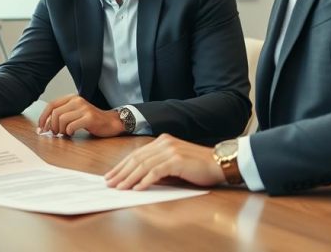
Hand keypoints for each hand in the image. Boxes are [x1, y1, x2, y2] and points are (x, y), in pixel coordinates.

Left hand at [37, 94, 123, 136]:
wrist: (110, 122)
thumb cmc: (90, 119)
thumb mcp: (75, 112)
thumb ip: (62, 114)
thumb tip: (45, 125)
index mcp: (71, 98)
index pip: (51, 105)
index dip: (43, 117)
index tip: (41, 128)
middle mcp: (77, 101)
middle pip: (55, 113)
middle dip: (52, 126)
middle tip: (55, 133)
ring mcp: (84, 108)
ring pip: (62, 119)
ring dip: (60, 130)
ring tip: (65, 133)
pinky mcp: (90, 118)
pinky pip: (72, 126)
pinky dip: (69, 132)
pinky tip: (72, 133)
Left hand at [104, 134, 225, 189]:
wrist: (220, 163)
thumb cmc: (199, 166)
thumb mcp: (175, 165)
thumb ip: (159, 168)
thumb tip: (139, 179)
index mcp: (162, 141)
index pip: (137, 154)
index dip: (122, 165)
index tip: (111, 175)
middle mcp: (164, 143)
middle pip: (136, 158)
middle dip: (121, 172)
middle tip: (109, 183)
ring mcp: (170, 150)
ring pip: (143, 165)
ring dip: (129, 178)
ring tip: (120, 188)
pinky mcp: (177, 160)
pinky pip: (156, 172)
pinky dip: (145, 181)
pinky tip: (137, 189)